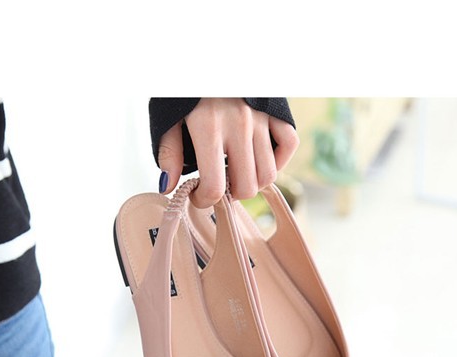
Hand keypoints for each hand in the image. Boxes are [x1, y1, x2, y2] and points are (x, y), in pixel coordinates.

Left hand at [157, 98, 298, 207]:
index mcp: (208, 128)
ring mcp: (260, 118)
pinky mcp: (275, 111)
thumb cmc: (186, 89)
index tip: (198, 196)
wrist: (209, 54)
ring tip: (235, 175)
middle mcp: (239, 125)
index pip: (215, 187)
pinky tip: (259, 163)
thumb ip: (169, 153)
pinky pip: (288, 145)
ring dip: (252, 183)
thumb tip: (168, 186)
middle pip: (246, 186)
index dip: (205, 201)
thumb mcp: (168, 117)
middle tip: (218, 186)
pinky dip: (278, 161)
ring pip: (269, 173)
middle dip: (230, 195)